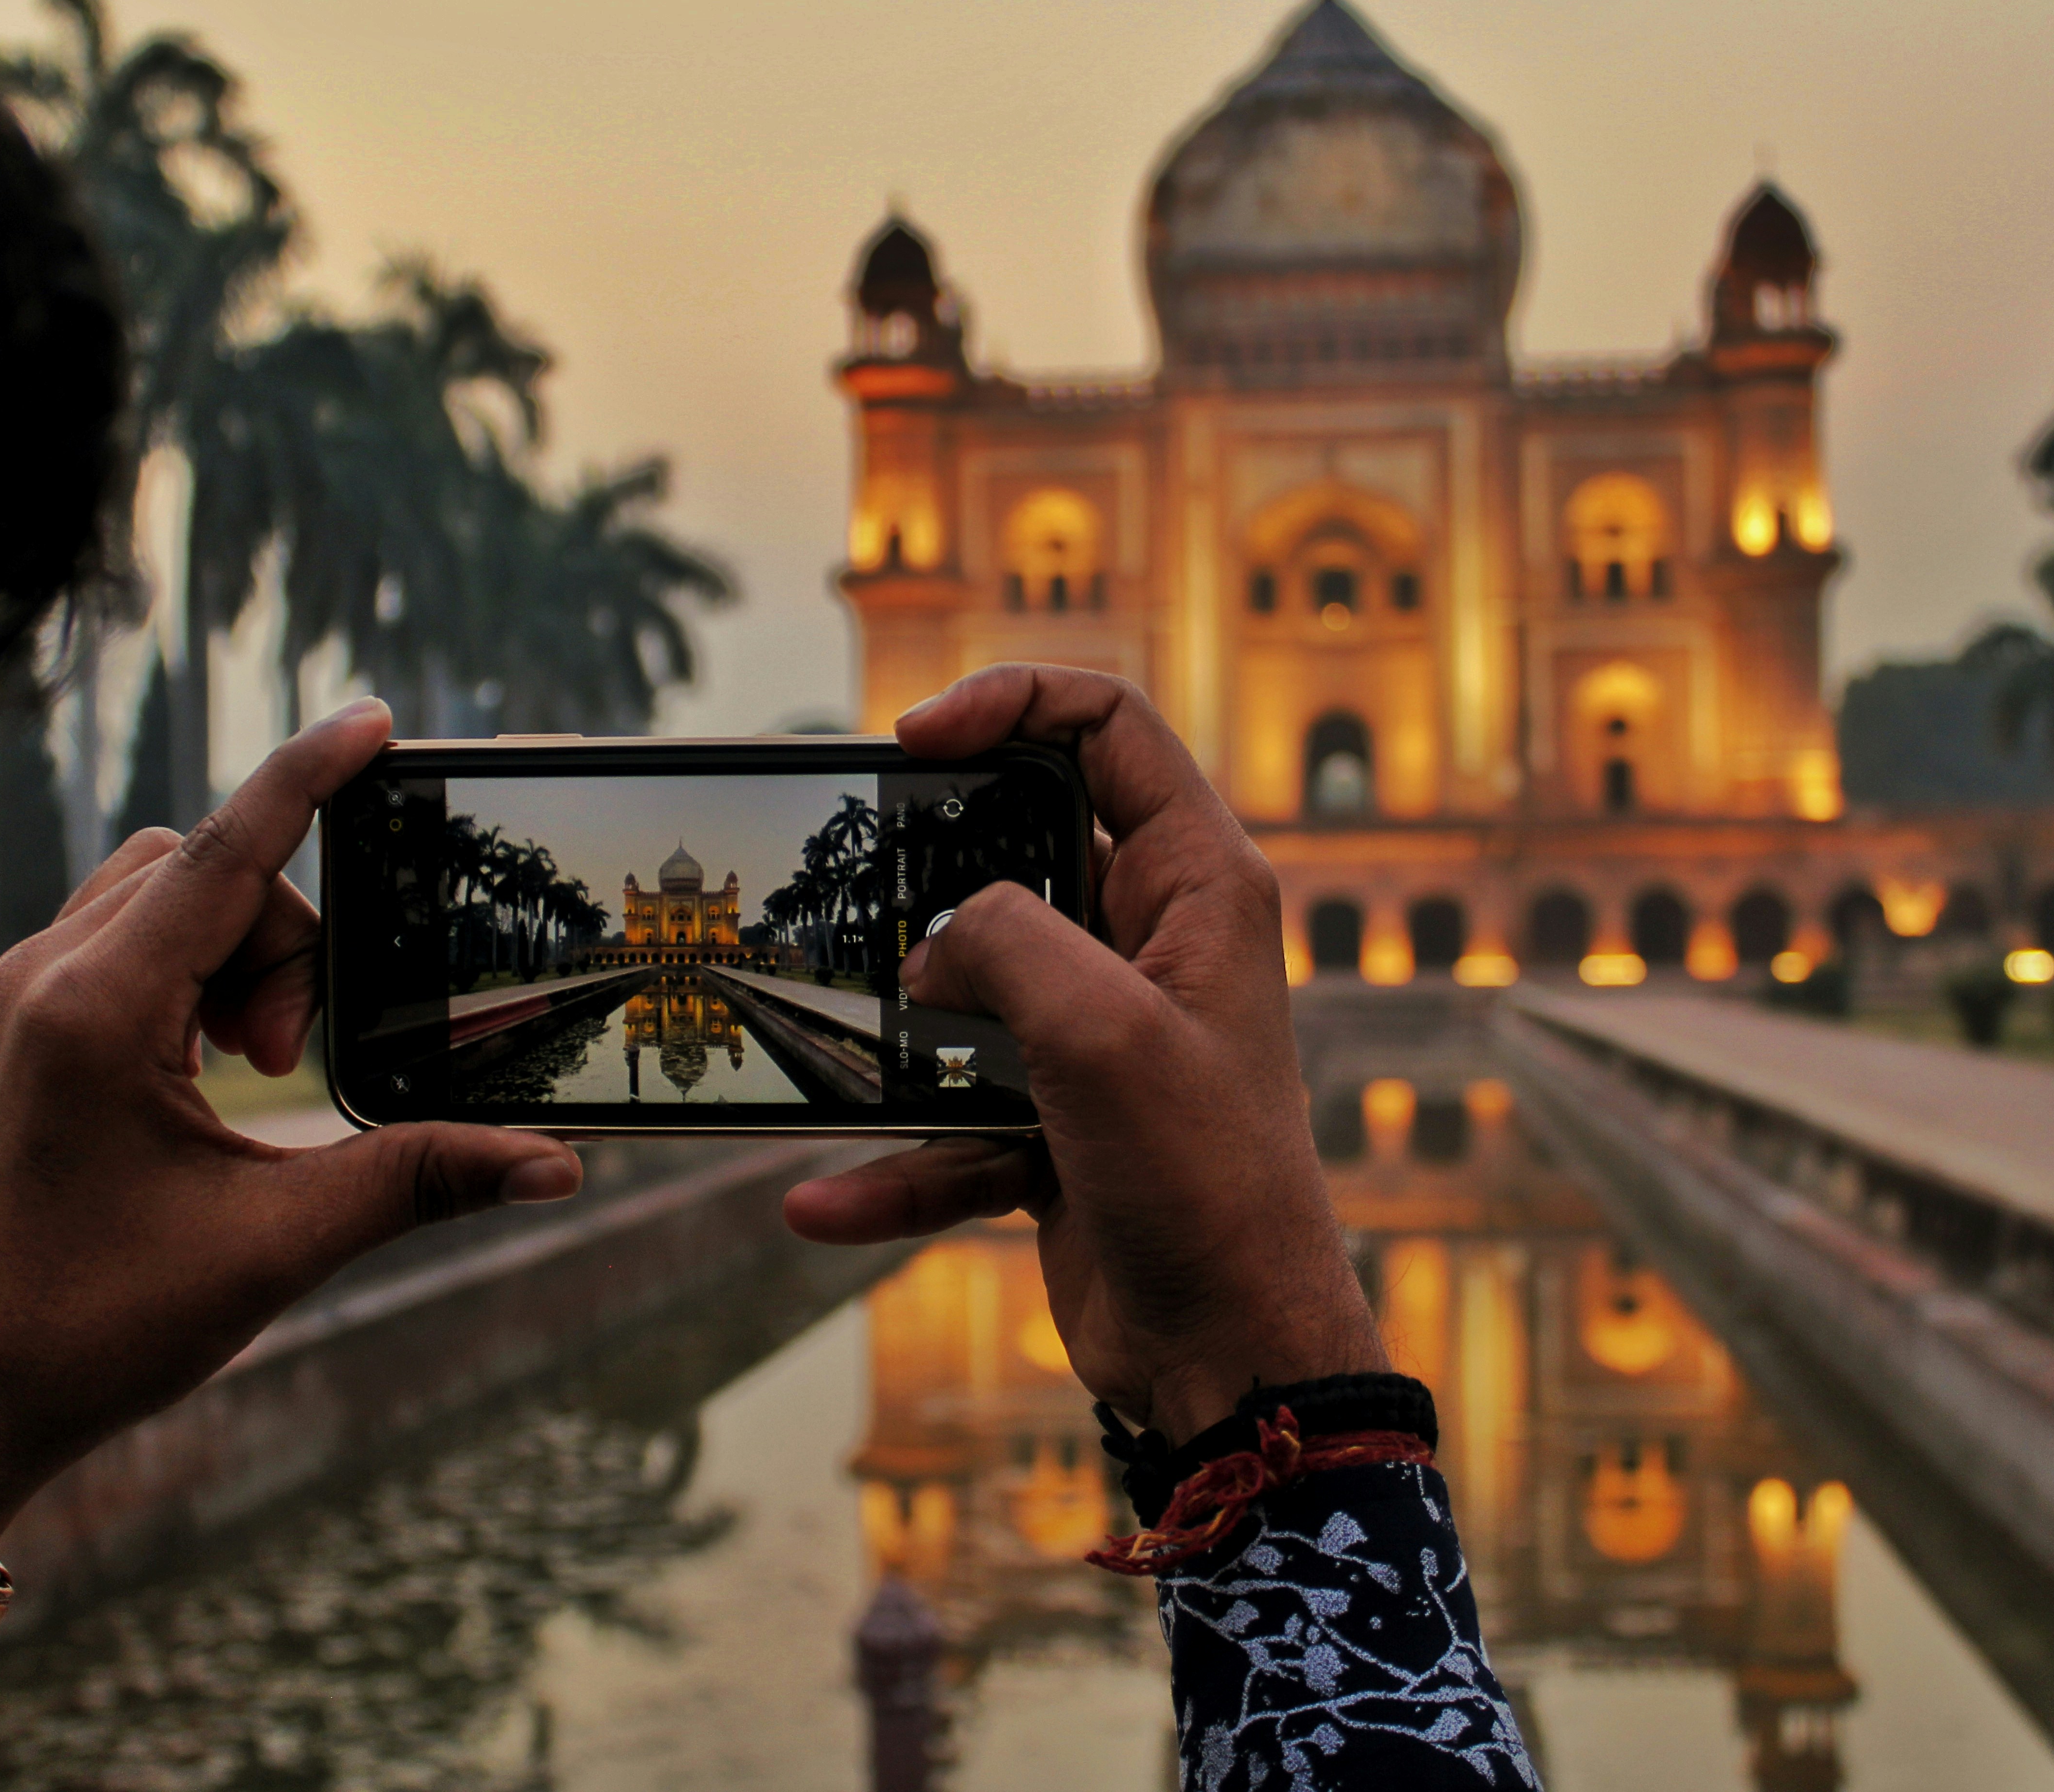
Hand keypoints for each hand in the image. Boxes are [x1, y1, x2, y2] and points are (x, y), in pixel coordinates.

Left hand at [0, 698, 581, 1567]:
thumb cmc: (92, 1327)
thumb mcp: (277, 1247)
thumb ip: (418, 1180)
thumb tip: (555, 1168)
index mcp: (98, 1010)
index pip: (227, 851)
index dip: (308, 777)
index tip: (373, 721)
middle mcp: (46, 978)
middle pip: (204, 869)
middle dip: (283, 941)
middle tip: (287, 1064)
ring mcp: (21, 998)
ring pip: (162, 893)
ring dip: (238, 954)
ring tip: (253, 1070)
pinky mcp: (21, 1028)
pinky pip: (124, 936)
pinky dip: (191, 973)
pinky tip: (211, 1070)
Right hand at [782, 666, 1383, 1441]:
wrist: (1232, 1352)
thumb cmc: (1206, 1183)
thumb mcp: (1101, 1030)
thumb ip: (1007, 941)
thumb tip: (940, 946)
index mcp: (1195, 885)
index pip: (1108, 727)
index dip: (1011, 701)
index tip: (915, 739)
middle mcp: (1151, 943)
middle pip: (1018, 851)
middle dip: (928, 872)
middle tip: (853, 887)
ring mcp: (1101, 1035)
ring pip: (969, 991)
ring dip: (896, 1028)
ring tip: (822, 1044)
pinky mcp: (1060, 1122)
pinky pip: (954, 1121)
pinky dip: (895, 1162)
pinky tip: (821, 1199)